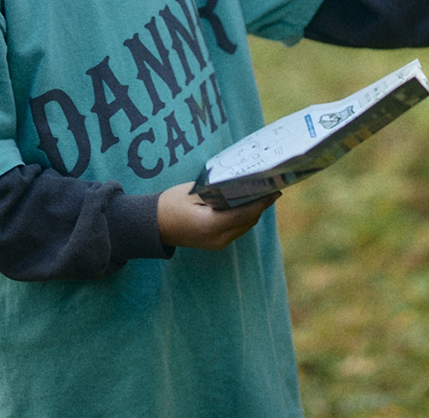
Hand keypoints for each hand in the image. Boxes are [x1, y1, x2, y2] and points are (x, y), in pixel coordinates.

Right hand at [157, 181, 279, 250]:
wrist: (153, 226)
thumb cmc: (171, 204)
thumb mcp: (194, 192)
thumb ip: (218, 191)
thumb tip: (241, 185)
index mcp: (211, 225)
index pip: (245, 214)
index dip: (262, 202)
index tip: (275, 190)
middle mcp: (218, 239)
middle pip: (248, 221)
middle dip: (261, 205)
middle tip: (270, 187)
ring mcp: (217, 244)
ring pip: (244, 226)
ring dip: (253, 211)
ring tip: (261, 193)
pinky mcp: (215, 244)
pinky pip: (236, 229)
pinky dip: (243, 217)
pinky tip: (245, 203)